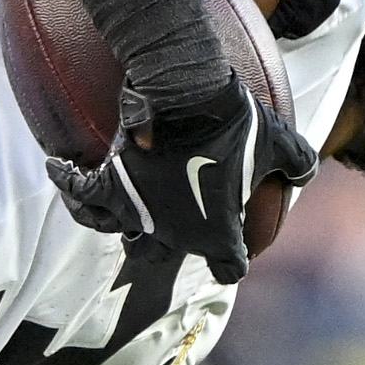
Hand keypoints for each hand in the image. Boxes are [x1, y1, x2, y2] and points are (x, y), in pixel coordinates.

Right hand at [47, 75, 319, 285]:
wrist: (187, 94)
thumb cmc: (235, 123)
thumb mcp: (279, 142)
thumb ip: (297, 164)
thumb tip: (303, 175)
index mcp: (215, 233)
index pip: (228, 269)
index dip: (232, 261)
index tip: (232, 252)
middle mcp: (171, 233)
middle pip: (161, 258)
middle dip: (168, 242)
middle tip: (175, 218)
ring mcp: (136, 212)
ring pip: (120, 235)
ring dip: (123, 224)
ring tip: (127, 208)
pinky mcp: (109, 184)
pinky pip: (79, 194)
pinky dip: (69, 182)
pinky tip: (61, 168)